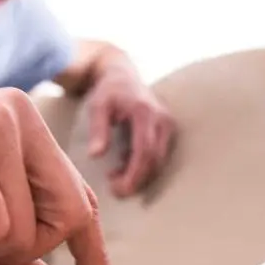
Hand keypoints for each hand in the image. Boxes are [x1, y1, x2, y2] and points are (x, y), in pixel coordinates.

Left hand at [85, 57, 175, 197]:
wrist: (122, 75)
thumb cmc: (108, 91)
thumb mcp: (97, 106)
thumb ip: (98, 129)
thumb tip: (96, 155)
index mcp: (144, 111)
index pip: (145, 150)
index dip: (135, 174)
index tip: (120, 190)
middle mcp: (162, 117)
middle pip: (155, 159)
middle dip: (137, 179)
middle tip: (115, 190)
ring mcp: (168, 123)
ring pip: (160, 159)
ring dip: (139, 173)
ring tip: (114, 176)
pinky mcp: (168, 128)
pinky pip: (160, 154)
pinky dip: (143, 165)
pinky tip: (123, 166)